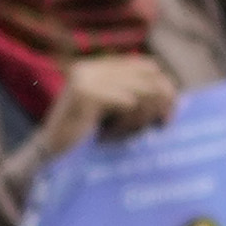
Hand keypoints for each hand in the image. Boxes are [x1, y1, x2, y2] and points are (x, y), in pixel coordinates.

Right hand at [33, 53, 180, 158]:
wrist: (51, 160)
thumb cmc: (86, 142)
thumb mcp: (115, 114)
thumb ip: (136, 97)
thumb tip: (174, 92)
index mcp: (96, 67)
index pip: (147, 66)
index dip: (164, 87)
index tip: (168, 114)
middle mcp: (90, 67)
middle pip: (150, 76)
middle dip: (161, 102)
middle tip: (163, 124)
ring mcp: (86, 77)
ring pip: (142, 90)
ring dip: (142, 117)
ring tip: (127, 133)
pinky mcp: (86, 92)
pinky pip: (129, 103)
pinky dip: (129, 122)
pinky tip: (113, 135)